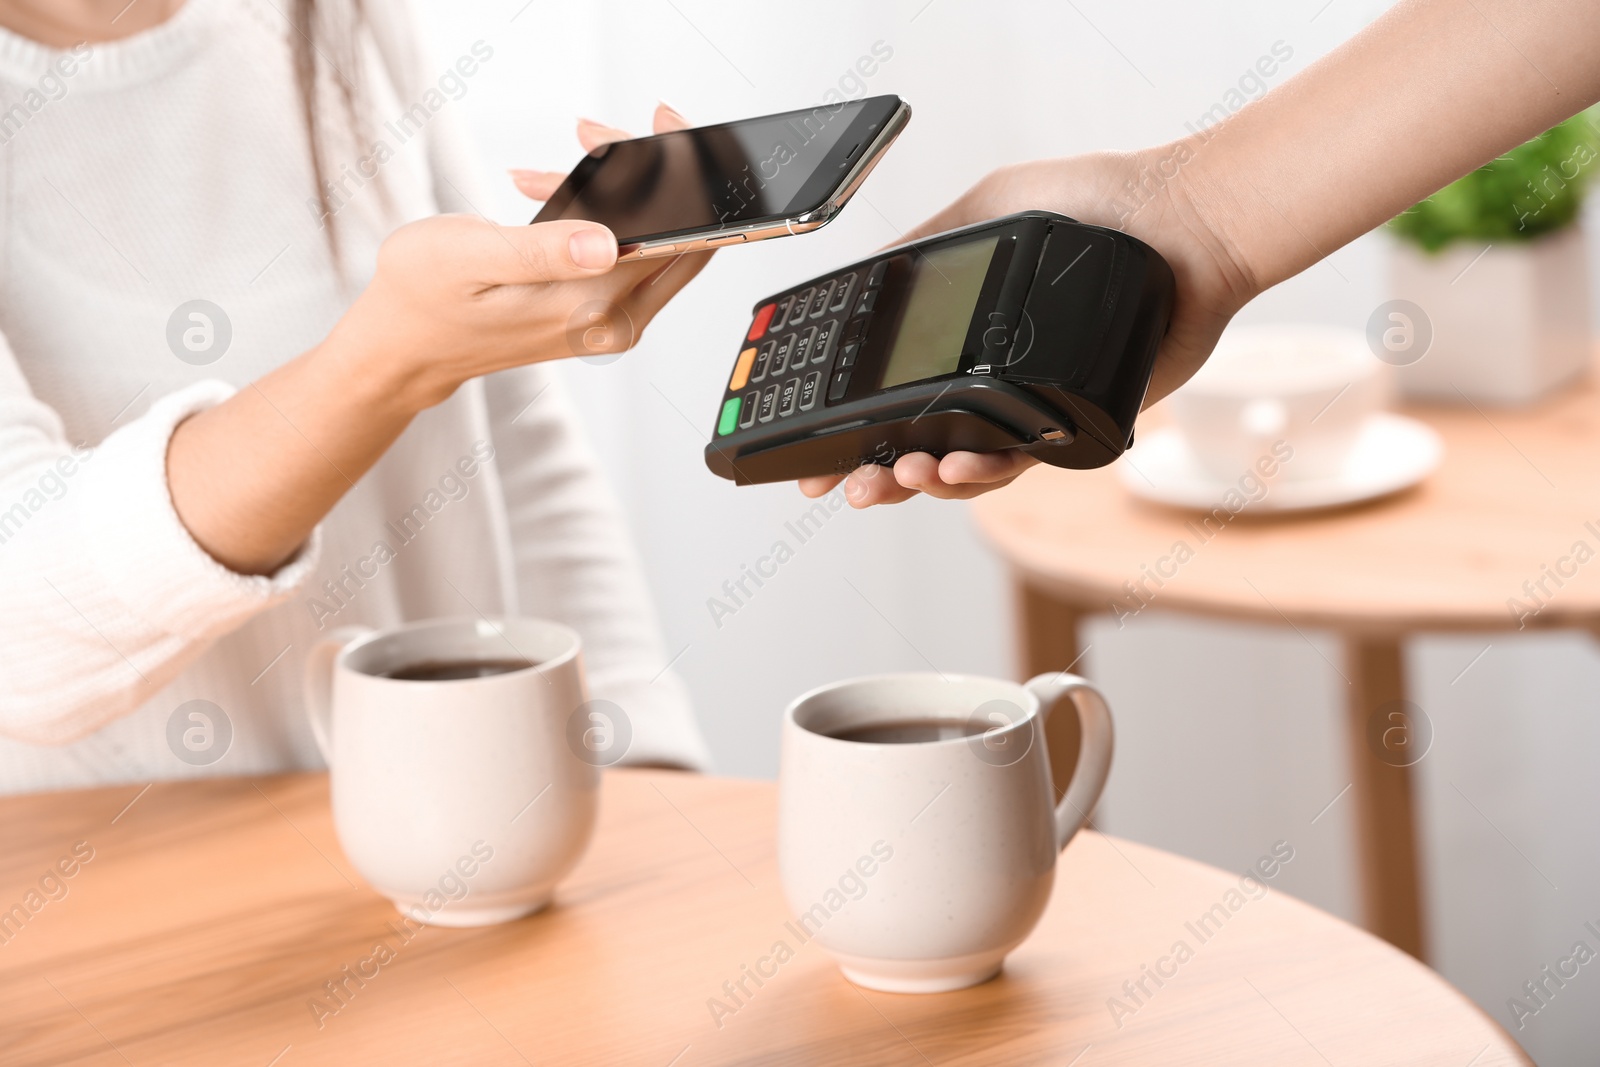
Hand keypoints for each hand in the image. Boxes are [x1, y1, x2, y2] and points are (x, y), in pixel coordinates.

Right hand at [326, 103, 711, 411]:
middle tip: (591, 131)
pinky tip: (549, 195)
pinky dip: (603, 215)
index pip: (674, 234)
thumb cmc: (423, 298)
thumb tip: (609, 243)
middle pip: (678, 234)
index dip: (681, 172)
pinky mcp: (600, 315)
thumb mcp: (468, 258)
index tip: (659, 122)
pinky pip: (629, 255)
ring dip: (619, 190)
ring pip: (655, 240)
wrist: (404, 349)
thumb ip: (542, 252)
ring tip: (549, 167)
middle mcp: (614, 322)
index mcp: (590, 307)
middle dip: (650, 170)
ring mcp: (612, 322)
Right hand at [800, 144, 1256, 506]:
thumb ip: (927, 243)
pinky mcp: (1076, 427)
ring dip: (917, 481)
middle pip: (916, 446)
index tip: (811, 454)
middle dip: (870, 473)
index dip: (850, 431)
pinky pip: (1018, 465)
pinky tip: (951, 464)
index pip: (894, 396)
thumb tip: (864, 271)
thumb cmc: (1099, 205)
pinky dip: (979, 472)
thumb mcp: (990, 206)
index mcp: (966, 340)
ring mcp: (1032, 409)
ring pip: (960, 470)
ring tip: (892, 475)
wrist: (1179, 223)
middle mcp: (995, 381)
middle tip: (839, 485)